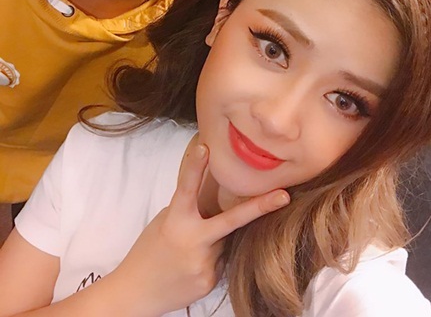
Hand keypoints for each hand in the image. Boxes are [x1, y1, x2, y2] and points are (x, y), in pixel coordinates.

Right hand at [106, 143, 289, 316]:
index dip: (195, 167)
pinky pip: (222, 261)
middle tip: (284, 196)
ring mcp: (204, 264)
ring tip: (189, 252)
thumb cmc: (149, 250)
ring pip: (225, 242)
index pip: (185, 189)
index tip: (205, 147)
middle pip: (230, 221)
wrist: (135, 293)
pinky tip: (193, 266)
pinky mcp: (209, 281)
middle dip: (260, 207)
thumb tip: (213, 194)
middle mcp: (192, 242)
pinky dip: (212, 259)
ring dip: (216, 241)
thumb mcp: (164, 222)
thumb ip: (189, 210)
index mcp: (175, 221)